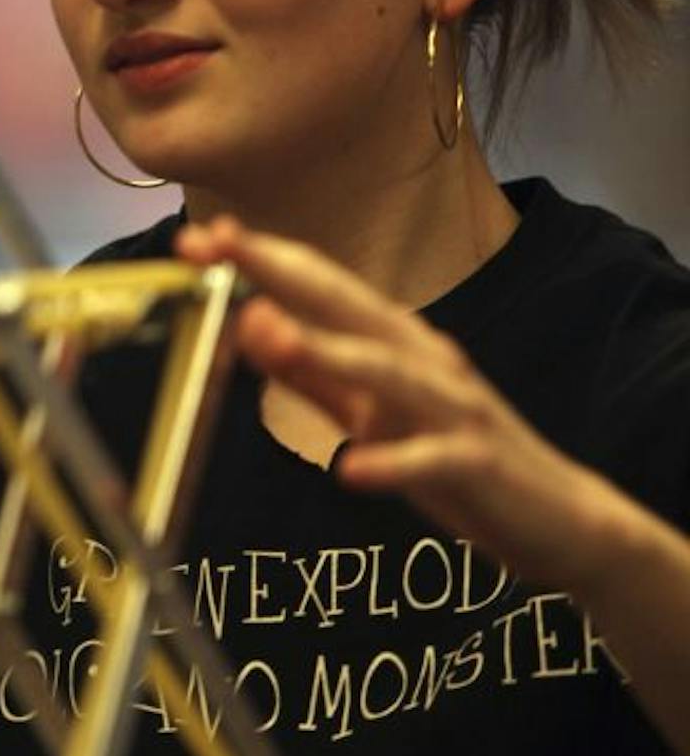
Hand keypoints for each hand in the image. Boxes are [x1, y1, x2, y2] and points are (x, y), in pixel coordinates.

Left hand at [174, 216, 641, 596]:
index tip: (195, 236)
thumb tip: (245, 325)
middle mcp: (421, 358)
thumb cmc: (450, 456)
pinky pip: (432, 460)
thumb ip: (308, 374)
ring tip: (273, 336)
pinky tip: (352, 468)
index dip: (259, 257)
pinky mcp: (477, 463)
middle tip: (212, 245)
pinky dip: (392, 462)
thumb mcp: (367, 412)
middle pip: (343, 304)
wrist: (559, 518)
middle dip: (277, 271)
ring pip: (388, 370)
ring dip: (330, 352)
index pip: (316, 286)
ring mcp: (452, 407)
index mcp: (389, 341)